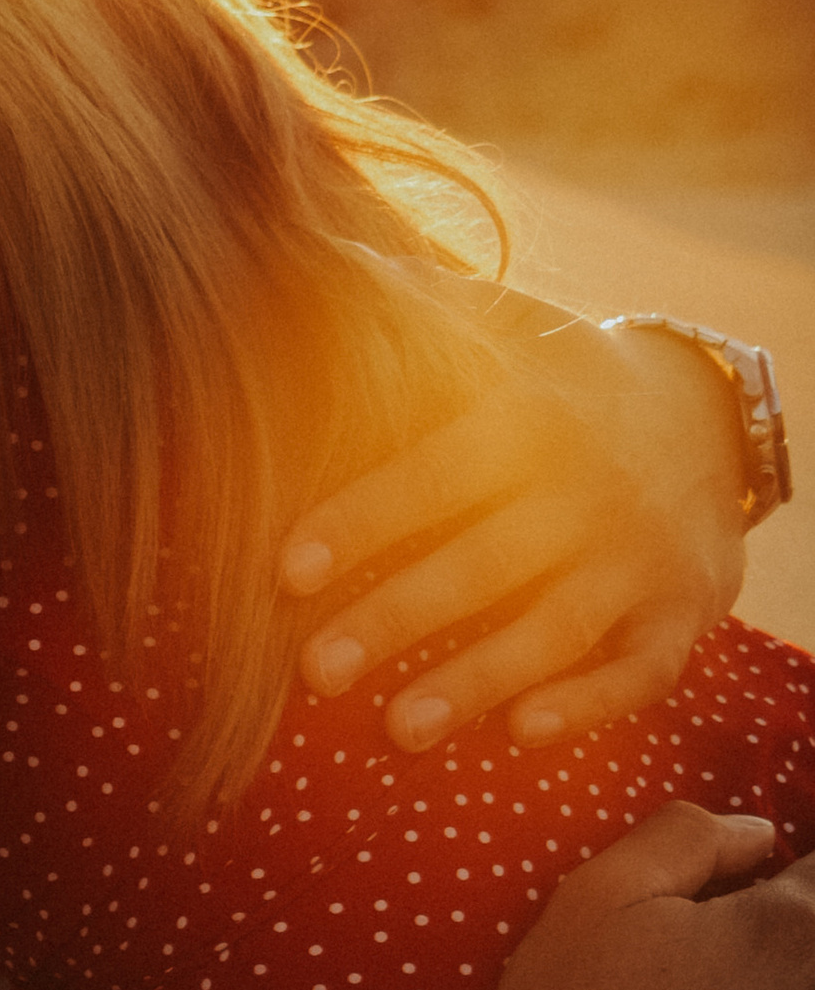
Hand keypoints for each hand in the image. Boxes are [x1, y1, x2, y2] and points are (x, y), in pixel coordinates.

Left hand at [281, 298, 744, 752]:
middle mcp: (590, 490)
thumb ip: (409, 307)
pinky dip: (588, 707)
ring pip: (556, 629)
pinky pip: (640, 672)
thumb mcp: (502, 329)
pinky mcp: (683, 613)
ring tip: (398, 729)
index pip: (433, 475)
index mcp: (530, 418)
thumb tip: (312, 253)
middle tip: (314, 672)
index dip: (359, 522)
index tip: (285, 572)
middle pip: (483, 564)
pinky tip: (523, 736)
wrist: (705, 416)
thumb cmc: (558, 379)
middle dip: (397, 618)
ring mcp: (641, 557)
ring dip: (477, 681)